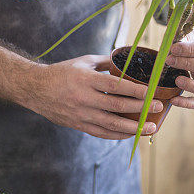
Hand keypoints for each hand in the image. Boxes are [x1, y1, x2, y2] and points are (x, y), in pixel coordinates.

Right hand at [25, 54, 162, 138]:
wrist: (35, 89)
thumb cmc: (62, 72)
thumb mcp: (84, 62)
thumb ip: (106, 62)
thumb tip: (128, 59)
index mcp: (85, 80)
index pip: (115, 86)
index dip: (135, 90)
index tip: (152, 92)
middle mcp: (83, 99)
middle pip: (117, 106)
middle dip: (140, 108)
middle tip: (158, 108)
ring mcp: (81, 114)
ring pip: (111, 124)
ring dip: (133, 127)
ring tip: (150, 127)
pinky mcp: (78, 125)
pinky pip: (101, 133)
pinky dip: (118, 135)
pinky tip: (131, 134)